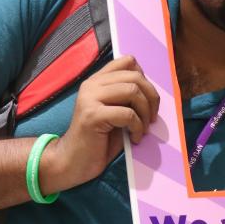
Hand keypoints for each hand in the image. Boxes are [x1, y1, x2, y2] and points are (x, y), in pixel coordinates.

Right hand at [40, 55, 158, 194]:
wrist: (72, 162)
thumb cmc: (99, 139)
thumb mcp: (115, 111)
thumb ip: (127, 96)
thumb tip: (152, 91)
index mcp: (97, 81)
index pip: (127, 61)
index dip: (144, 78)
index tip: (147, 99)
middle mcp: (92, 85)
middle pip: (135, 77)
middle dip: (151, 98)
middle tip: (151, 118)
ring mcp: (90, 98)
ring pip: (132, 91)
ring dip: (145, 112)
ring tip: (143, 128)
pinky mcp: (92, 115)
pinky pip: (127, 114)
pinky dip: (138, 127)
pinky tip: (134, 138)